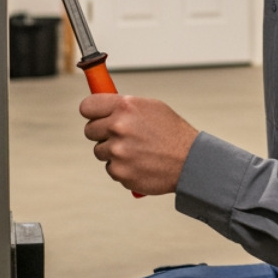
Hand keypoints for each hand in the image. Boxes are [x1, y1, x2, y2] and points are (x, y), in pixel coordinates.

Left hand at [79, 93, 200, 195]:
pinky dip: (122, 168)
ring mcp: (117, 151)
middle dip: (101, 133)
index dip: (91, 112)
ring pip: (99, 151)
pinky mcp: (119, 171)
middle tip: (120, 135)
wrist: (190, 161)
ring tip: (136, 151)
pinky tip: (140, 163)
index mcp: (125, 107)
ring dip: (112, 152)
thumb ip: (124, 106)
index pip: (87, 106)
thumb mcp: (151, 108)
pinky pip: (110, 168)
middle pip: (89, 130)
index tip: (95, 116)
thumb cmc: (172, 132)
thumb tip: (102, 107)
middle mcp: (118, 127)